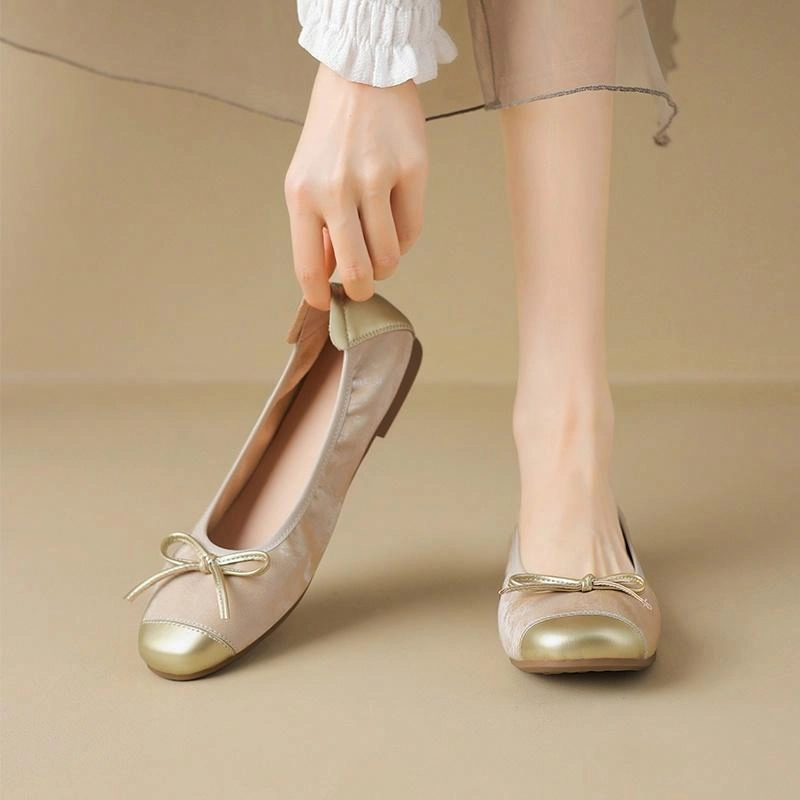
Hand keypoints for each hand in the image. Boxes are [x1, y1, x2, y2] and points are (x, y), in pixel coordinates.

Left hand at [284, 64, 427, 308]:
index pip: (308, 266)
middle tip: (365, 288)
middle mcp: (336, 189)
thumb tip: (328, 275)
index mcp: (302, 194)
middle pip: (356, 271)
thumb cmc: (330, 132)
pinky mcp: (412, 170)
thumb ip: (316, 228)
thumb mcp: (305, 177)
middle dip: (362, 291)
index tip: (328, 303)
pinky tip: (395, 223)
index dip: (319, 296)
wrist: (361, 75)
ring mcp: (376, 179)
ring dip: (387, 265)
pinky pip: (412, 230)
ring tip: (382, 252)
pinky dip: (404, 239)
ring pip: (389, 256)